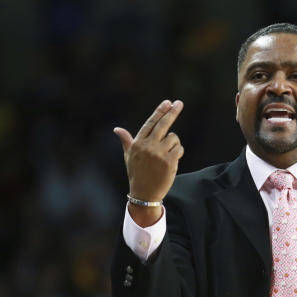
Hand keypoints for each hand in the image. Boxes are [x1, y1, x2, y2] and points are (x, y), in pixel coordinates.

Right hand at [114, 99, 184, 225]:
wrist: (144, 194)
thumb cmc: (137, 174)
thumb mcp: (129, 156)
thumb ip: (126, 141)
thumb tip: (117, 129)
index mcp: (138, 143)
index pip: (150, 123)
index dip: (159, 112)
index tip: (168, 102)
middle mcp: (148, 146)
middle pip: (163, 124)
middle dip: (172, 112)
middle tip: (179, 103)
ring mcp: (159, 153)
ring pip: (174, 138)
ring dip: (173, 144)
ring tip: (166, 156)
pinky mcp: (169, 161)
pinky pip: (179, 149)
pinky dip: (178, 153)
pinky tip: (171, 162)